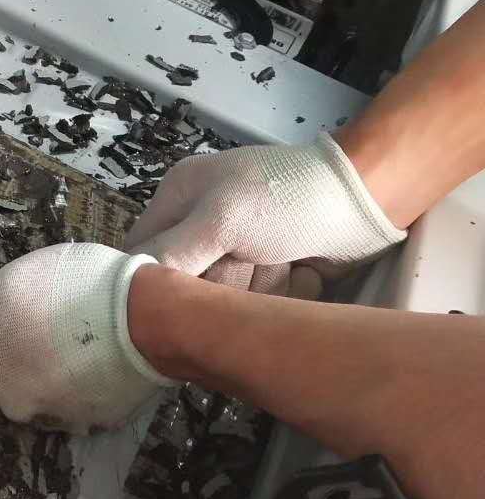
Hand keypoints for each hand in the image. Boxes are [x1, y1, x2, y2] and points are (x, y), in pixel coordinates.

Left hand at [0, 243, 169, 433]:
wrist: (152, 318)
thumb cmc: (70, 292)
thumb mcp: (2, 287)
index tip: (2, 314)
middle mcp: (17, 406)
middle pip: (1, 382)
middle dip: (15, 356)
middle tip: (48, 315)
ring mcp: (60, 418)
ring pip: (41, 392)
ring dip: (50, 370)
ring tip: (80, 331)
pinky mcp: (100, 420)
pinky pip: (80, 399)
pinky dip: (85, 381)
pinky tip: (104, 351)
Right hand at [126, 133, 405, 295]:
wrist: (369, 199)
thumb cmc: (290, 197)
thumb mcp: (223, 218)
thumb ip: (174, 252)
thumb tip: (130, 288)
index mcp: (181, 196)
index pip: (141, 250)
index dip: (153, 279)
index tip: (174, 298)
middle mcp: (204, 224)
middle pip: (187, 284)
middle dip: (225, 279)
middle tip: (252, 257)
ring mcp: (240, 249)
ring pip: (225, 298)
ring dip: (258, 287)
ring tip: (283, 259)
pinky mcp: (270, 271)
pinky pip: (258, 302)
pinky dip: (283, 291)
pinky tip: (300, 268)